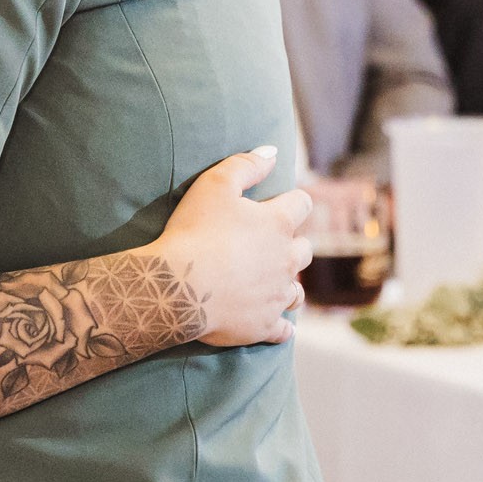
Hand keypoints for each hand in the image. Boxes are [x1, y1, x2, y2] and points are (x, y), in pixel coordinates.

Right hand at [154, 146, 311, 347]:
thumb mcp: (213, 184)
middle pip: (305, 250)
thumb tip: (272, 151)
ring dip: (289, 285)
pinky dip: (282, 326)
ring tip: (275, 283)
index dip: (293, 201)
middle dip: (292, 245)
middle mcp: (286, 260)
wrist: (177, 287)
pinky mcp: (264, 325)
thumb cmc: (193, 231)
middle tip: (271, 244)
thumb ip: (245, 164)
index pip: (302, 204)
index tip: (281, 203)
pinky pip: (284, 330)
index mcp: (278, 224)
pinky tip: (279, 325)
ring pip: (297, 292)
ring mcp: (277, 296)